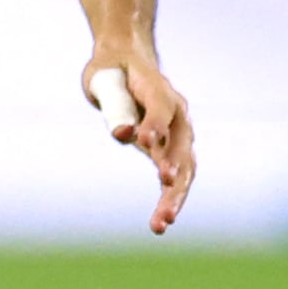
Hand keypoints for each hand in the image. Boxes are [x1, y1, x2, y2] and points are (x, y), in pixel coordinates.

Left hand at [86, 49, 195, 236]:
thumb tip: (122, 134)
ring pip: (184, 169)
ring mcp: (179, 134)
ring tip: (161, 223)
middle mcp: (177, 113)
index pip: (159, 108)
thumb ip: (113, 102)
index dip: (154, 124)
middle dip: (173, 167)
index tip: (144, 142)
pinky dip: (169, 199)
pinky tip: (160, 223)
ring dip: (174, 196)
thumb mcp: (103, 80)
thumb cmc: (111, 71)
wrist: (127, 65)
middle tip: (164, 184)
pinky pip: (175, 178)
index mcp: (159, 89)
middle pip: (180, 144)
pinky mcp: (172, 152)